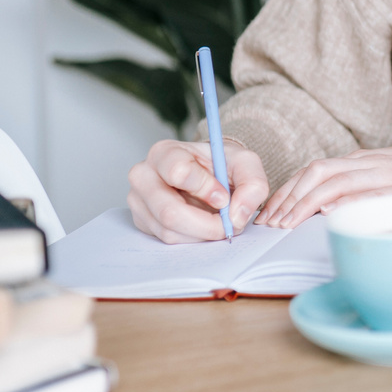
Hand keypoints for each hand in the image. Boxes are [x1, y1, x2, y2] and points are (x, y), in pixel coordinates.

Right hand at [127, 138, 269, 243]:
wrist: (209, 173)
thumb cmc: (221, 164)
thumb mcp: (245, 163)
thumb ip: (252, 184)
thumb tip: (237, 215)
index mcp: (165, 152)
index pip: (178, 172)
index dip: (206, 189)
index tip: (224, 197)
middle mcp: (144, 175)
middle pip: (169, 211)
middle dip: (206, 224)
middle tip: (228, 224)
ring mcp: (138, 200)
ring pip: (169, 230)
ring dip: (201, 234)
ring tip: (218, 222)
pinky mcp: (142, 221)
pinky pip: (166, 239)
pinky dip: (192, 239)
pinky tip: (203, 226)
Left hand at [259, 130, 391, 228]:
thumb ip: (364, 188)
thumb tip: (329, 214)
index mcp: (366, 161)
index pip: (314, 171)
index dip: (287, 191)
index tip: (269, 214)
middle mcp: (373, 163)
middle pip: (318, 172)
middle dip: (288, 198)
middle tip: (271, 224)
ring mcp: (391, 174)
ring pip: (338, 181)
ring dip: (307, 203)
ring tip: (289, 224)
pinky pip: (374, 194)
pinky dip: (350, 203)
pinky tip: (333, 214)